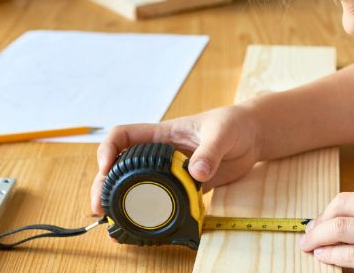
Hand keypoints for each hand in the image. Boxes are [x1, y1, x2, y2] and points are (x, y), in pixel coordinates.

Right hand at [89, 105, 261, 214]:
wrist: (252, 137)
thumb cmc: (234, 124)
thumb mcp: (222, 132)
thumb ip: (210, 151)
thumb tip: (197, 172)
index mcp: (162, 134)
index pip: (123, 136)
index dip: (108, 149)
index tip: (105, 167)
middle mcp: (160, 155)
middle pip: (121, 167)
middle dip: (105, 185)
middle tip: (100, 207)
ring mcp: (170, 173)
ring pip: (137, 188)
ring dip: (123, 205)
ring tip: (114, 225)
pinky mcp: (184, 188)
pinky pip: (162, 202)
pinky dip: (151, 216)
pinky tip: (143, 230)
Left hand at [298, 179, 353, 271]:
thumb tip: (344, 213)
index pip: (350, 196)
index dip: (329, 210)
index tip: (319, 221)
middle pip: (339, 209)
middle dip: (317, 223)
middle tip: (307, 234)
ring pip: (338, 231)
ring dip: (317, 239)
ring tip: (309, 246)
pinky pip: (348, 257)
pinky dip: (330, 256)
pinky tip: (324, 257)